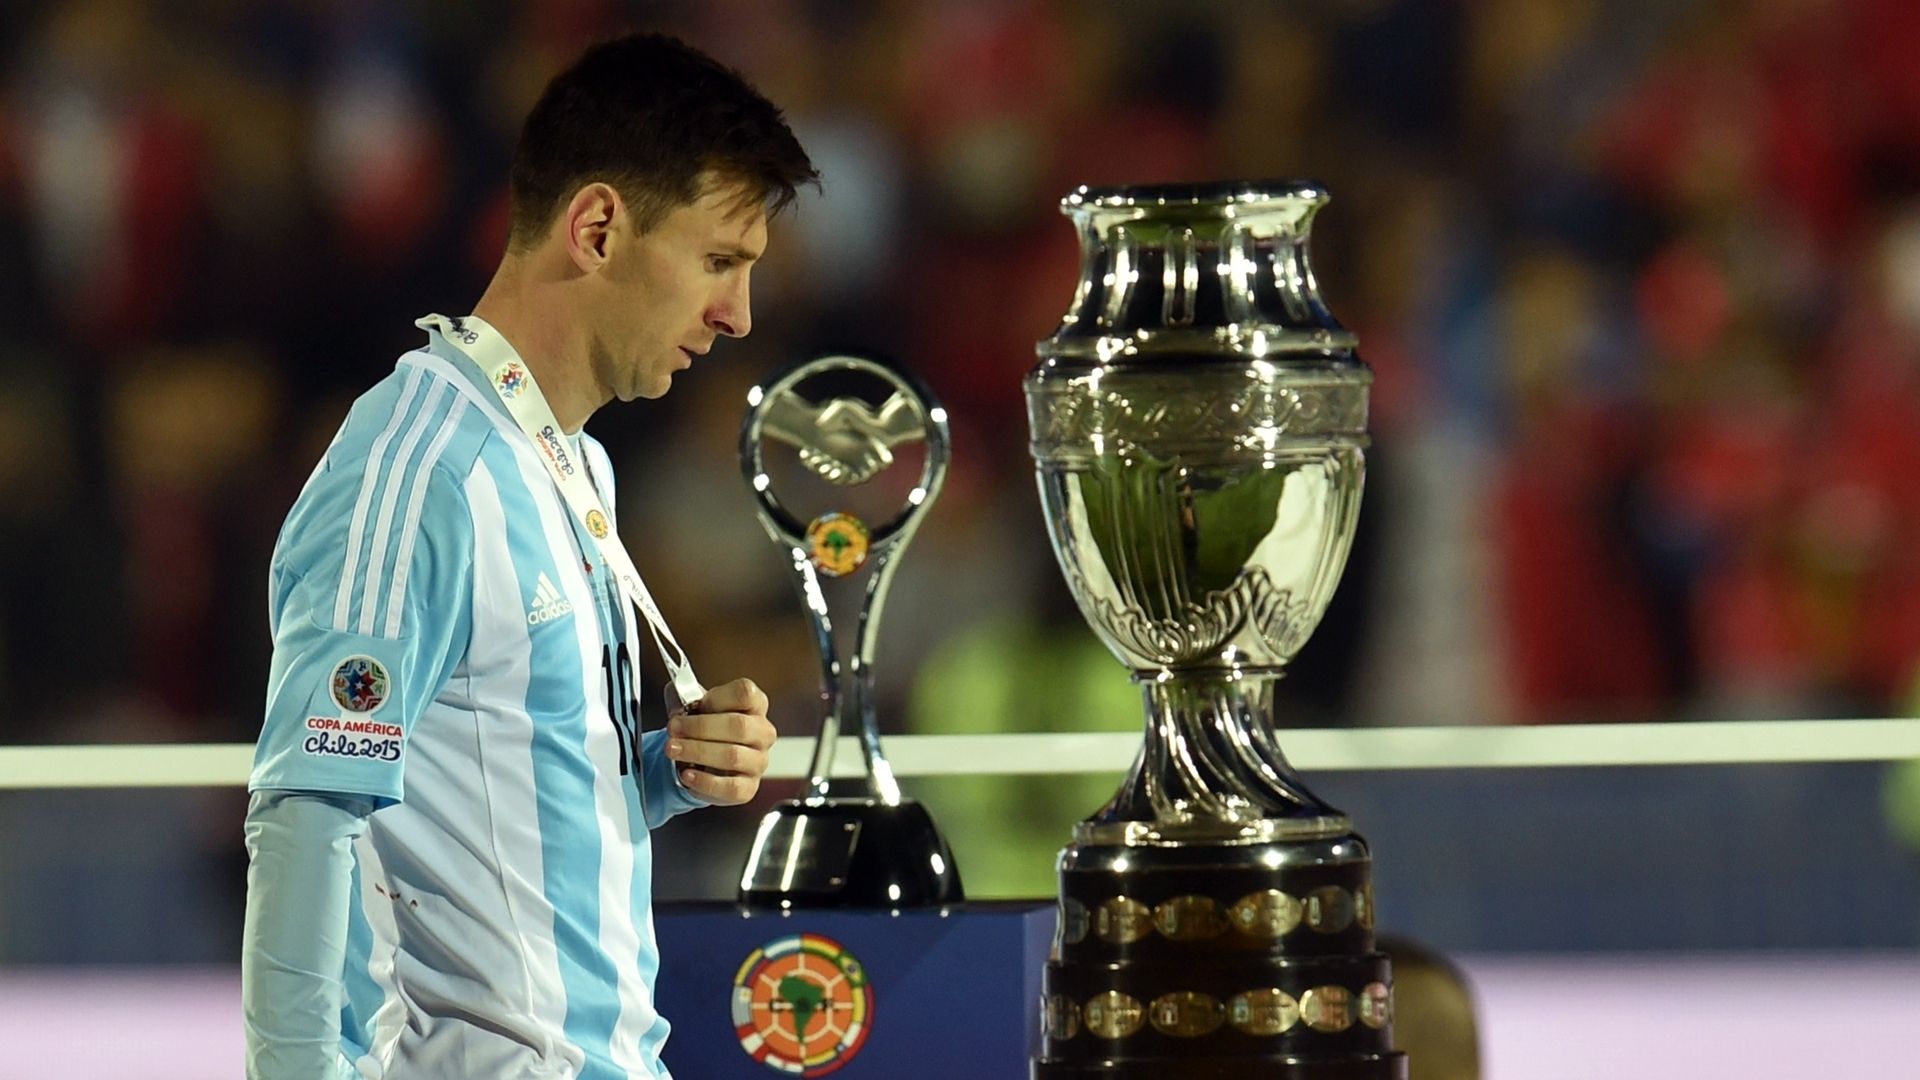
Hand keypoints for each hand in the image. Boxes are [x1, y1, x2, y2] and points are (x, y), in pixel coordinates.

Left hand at [665, 677, 775, 804]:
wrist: (703, 760)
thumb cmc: (704, 728)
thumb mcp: (693, 705)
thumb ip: (683, 697)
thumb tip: (679, 704)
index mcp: (754, 705)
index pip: (745, 693)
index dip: (717, 697)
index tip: (693, 704)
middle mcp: (762, 732)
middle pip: (738, 726)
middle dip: (700, 727)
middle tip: (673, 729)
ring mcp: (759, 761)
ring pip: (733, 756)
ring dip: (697, 752)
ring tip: (673, 750)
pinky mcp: (748, 787)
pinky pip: (730, 787)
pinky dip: (705, 782)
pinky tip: (687, 775)